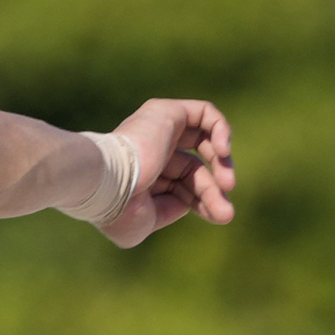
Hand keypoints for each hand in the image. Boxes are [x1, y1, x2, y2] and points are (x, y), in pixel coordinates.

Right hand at [98, 100, 235, 246]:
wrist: (107, 183)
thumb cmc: (120, 209)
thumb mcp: (146, 223)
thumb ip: (169, 211)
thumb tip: (191, 202)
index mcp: (142, 174)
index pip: (183, 184)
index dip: (205, 200)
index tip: (220, 216)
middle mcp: (150, 149)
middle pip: (194, 169)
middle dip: (214, 190)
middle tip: (226, 212)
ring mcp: (157, 129)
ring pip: (203, 141)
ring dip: (222, 164)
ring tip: (228, 184)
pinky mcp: (166, 112)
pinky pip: (204, 113)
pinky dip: (221, 129)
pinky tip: (223, 152)